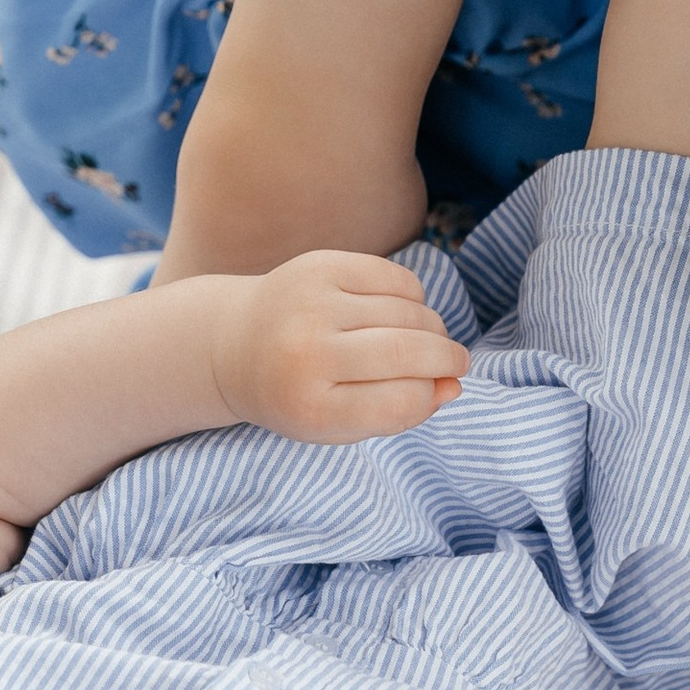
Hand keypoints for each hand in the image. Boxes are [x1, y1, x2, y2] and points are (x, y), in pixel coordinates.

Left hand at [203, 251, 467, 440]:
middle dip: (448, 358)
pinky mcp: (319, 266)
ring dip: (431, 328)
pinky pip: (397, 279)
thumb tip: (455, 384)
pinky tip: (399, 311)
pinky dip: (413, 297)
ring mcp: (313, 304)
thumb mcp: (340, 423)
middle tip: (456, 362)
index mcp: (310, 406)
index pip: (403, 401)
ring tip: (423, 339)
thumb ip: (400, 413)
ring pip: (410, 312)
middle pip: (411, 353)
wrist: (233, 346)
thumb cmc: (298, 394)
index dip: (429, 396)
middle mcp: (308, 353)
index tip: (433, 390)